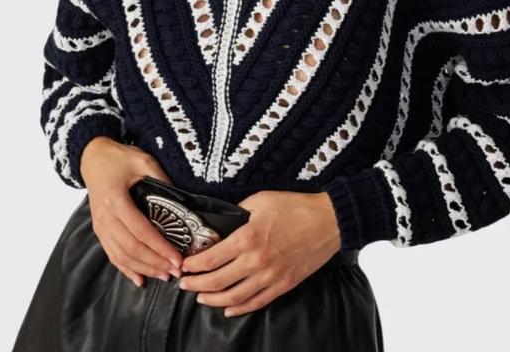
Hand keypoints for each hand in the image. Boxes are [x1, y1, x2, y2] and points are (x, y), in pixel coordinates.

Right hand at [80, 137, 183, 287]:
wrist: (92, 157)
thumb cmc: (118, 158)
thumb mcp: (143, 161)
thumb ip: (162, 179)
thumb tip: (182, 199)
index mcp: (116, 200)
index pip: (141, 231)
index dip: (160, 248)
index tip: (178, 259)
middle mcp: (105, 217)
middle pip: (132, 248)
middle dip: (156, 263)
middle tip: (176, 271)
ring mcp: (100, 226)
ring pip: (121, 256)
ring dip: (143, 269)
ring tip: (164, 275)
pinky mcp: (99, 229)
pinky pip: (112, 255)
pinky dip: (126, 269)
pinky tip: (140, 279)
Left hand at [178, 190, 340, 316]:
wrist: (327, 221)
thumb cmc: (294, 207)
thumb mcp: (259, 200)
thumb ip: (237, 213)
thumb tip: (221, 223)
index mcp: (246, 239)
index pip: (210, 259)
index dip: (192, 266)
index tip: (183, 265)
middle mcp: (255, 262)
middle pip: (217, 282)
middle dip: (195, 285)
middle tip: (184, 284)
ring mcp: (270, 277)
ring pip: (234, 297)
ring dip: (213, 300)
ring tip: (201, 297)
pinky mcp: (283, 285)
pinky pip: (256, 303)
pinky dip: (239, 309)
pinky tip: (228, 309)